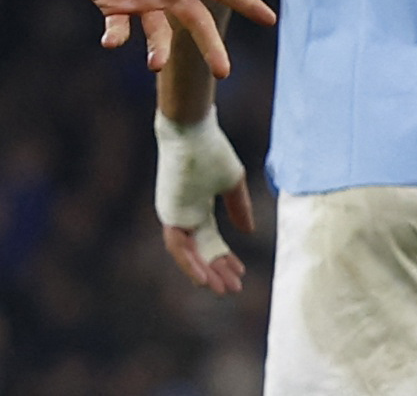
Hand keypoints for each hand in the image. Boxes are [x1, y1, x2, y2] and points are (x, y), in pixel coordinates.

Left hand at [34, 0, 274, 76]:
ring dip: (159, 50)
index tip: (271, 19)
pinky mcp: (112, 6)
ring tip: (156, 64)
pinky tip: (112, 41)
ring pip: (158, 35)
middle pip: (196, 23)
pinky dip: (116, 38)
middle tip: (224, 73)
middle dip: (212, 47)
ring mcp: (140, 0)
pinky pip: (119, 30)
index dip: (246, 3)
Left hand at [154, 111, 254, 294]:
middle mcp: (183, 214)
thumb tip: (248, 232)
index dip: (224, 258)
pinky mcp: (169, 212)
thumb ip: (239, 207)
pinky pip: (177, 245)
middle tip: (234, 288)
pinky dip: (189, 262)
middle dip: (217, 271)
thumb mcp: (232, 182)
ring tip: (220, 288)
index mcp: (197, 208)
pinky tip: (203, 277)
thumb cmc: (211, 149)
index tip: (241, 272)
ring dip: (204, 272)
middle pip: (200, 251)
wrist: (193, 128)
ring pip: (187, 254)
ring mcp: (174, 214)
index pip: (210, 241)